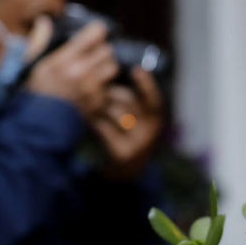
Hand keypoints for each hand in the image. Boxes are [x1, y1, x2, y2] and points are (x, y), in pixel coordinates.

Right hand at [24, 19, 117, 117]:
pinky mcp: (98, 102)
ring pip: (112, 68)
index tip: (94, 34)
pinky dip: (104, 86)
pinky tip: (92, 88)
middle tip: (93, 55)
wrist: (39, 122)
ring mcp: (92, 88)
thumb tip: (45, 22)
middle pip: (108, 51)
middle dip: (101, 51)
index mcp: (65, 58)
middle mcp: (82, 72)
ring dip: (106, 67)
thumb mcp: (33, 63)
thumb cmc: (34, 91)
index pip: (96, 34)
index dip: (97, 32)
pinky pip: (109, 88)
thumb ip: (40, 40)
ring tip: (95, 70)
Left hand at [86, 65, 162, 180]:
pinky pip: (104, 127)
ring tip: (91, 106)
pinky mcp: (122, 152)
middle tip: (98, 90)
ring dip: (99, 106)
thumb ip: (132, 100)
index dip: (146, 83)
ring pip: (114, 112)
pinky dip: (93, 121)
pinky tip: (89, 120)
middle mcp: (150, 131)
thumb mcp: (136, 120)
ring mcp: (137, 143)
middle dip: (111, 92)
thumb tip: (117, 73)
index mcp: (156, 120)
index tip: (137, 70)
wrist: (126, 174)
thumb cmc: (127, 138)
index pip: (154, 98)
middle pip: (128, 100)